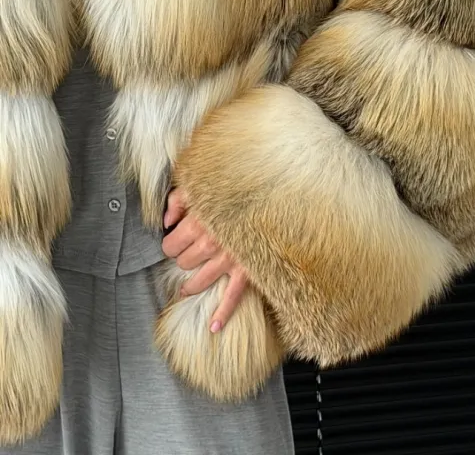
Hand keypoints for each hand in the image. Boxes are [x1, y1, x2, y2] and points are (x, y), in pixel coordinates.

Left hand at [162, 188, 248, 332]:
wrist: (271, 193)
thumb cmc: (235, 188)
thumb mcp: (201, 184)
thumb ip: (178, 200)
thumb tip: (166, 222)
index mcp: (199, 221)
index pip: (170, 245)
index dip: (170, 244)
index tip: (176, 240)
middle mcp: (212, 242)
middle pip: (183, 263)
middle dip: (182, 259)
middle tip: (189, 253)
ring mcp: (229, 258)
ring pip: (199, 281)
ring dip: (191, 285)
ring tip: (187, 287)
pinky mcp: (247, 269)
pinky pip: (233, 296)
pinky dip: (223, 313)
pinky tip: (214, 327)